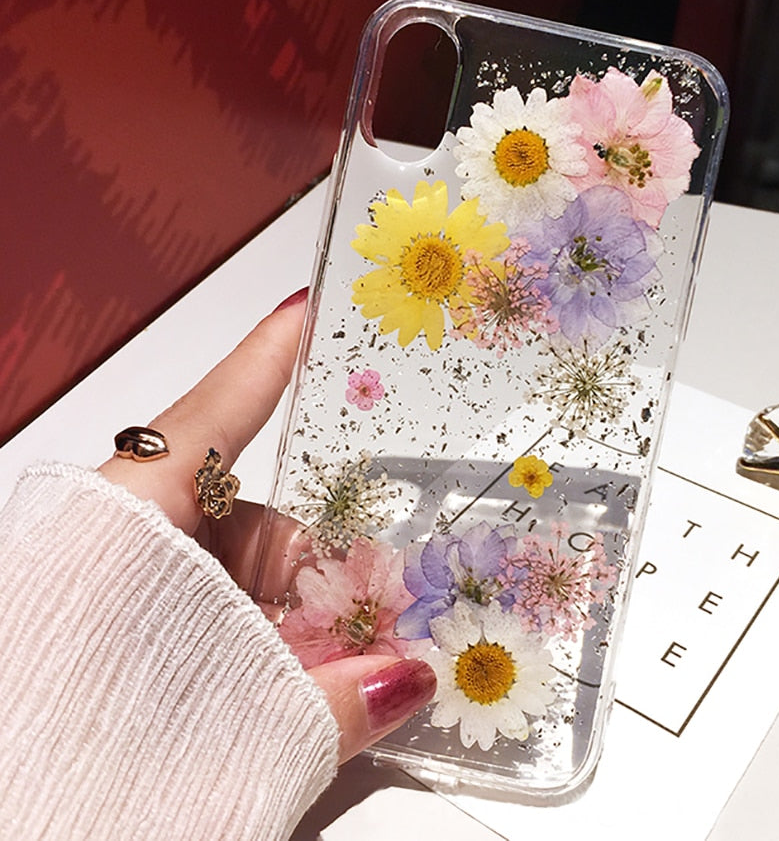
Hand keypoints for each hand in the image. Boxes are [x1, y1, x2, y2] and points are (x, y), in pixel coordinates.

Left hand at [99, 288, 434, 762]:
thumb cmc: (77, 760)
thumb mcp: (232, 723)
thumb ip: (332, 703)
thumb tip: (411, 678)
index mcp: (134, 527)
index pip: (217, 414)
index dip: (269, 358)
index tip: (304, 308)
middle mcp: (129, 546)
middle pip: (252, 523)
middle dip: (327, 565)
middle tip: (383, 616)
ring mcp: (127, 594)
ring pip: (237, 583)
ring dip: (302, 622)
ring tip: (356, 676)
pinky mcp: (124, 639)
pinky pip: (214, 624)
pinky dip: (265, 650)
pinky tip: (309, 692)